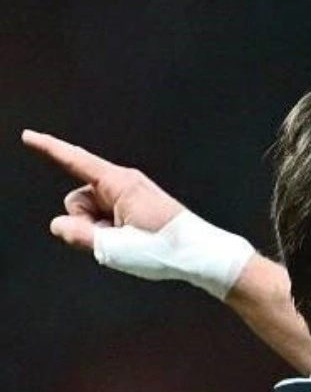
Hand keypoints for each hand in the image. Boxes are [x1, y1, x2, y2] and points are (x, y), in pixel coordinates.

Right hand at [23, 130, 184, 249]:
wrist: (200, 255)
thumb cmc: (165, 248)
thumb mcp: (114, 247)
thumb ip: (78, 234)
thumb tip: (59, 225)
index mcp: (120, 183)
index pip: (75, 161)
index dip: (49, 148)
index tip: (28, 136)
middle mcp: (124, 183)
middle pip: (78, 198)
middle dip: (83, 222)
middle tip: (114, 242)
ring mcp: (131, 195)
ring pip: (91, 212)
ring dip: (99, 231)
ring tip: (128, 244)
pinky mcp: (136, 207)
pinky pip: (107, 218)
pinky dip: (110, 232)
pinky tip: (132, 243)